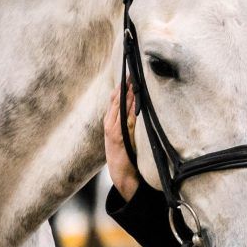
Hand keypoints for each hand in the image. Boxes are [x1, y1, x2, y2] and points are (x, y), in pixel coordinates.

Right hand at [104, 83, 139, 201]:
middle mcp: (109, 123)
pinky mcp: (117, 137)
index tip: (130, 73)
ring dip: (127, 94)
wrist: (121, 175)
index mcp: (110, 121)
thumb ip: (128, 122)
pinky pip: (124, 119)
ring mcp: (112, 130)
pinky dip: (129, 108)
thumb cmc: (126, 155)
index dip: (122, 85)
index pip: (115, 98)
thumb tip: (137, 106)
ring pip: (119, 107)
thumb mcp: (124, 136)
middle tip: (133, 71)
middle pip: (116, 99)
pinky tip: (134, 100)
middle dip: (124, 85)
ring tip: (134, 81)